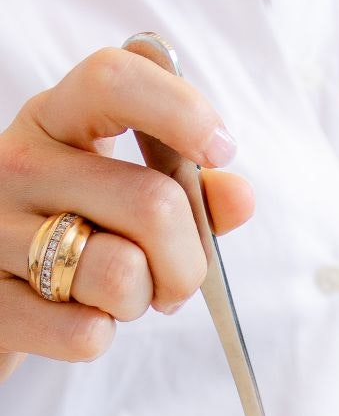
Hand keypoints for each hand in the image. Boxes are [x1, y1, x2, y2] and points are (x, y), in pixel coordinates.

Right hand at [0, 48, 253, 382]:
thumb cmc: (73, 233)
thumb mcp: (123, 193)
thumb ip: (190, 193)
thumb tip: (238, 196)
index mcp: (54, 120)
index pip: (113, 80)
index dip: (182, 111)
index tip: (221, 150)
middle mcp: (15, 163)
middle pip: (152, 203)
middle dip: (189, 260)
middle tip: (176, 280)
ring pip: (121, 273)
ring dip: (143, 300)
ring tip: (122, 296)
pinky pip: (83, 333)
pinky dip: (101, 336)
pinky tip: (80, 319)